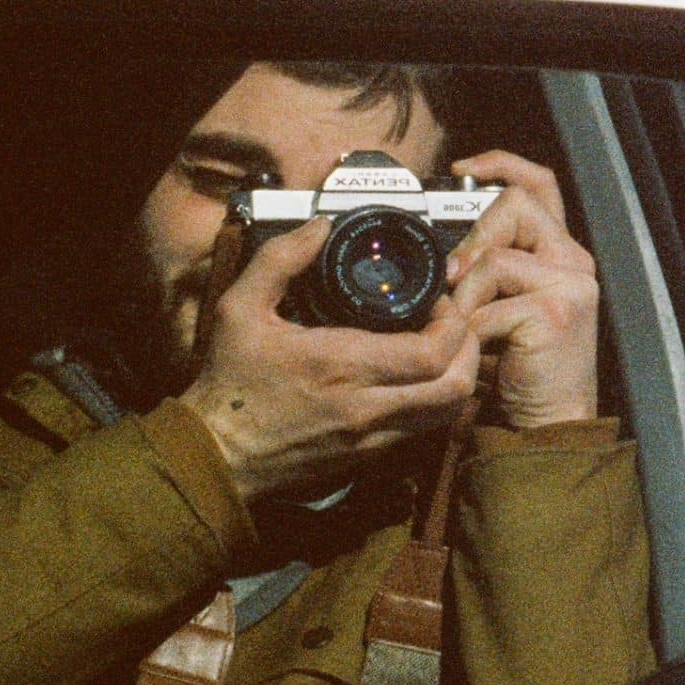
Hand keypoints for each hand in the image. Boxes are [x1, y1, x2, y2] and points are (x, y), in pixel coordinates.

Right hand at [180, 219, 481, 503]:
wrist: (213, 456)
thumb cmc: (228, 382)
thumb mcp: (239, 308)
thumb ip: (281, 259)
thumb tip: (321, 226)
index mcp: (341, 366)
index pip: (433, 352)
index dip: (454, 322)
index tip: (440, 299)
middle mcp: (366, 407)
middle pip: (456, 386)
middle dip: (470, 348)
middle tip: (453, 322)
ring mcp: (371, 438)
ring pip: (448, 413)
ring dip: (458, 376)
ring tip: (442, 347)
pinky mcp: (368, 458)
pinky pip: (424, 430)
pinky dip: (436, 402)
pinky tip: (419, 377)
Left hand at [443, 151, 601, 429]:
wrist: (543, 426)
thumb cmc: (514, 372)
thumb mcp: (496, 310)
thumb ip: (484, 273)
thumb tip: (443, 257)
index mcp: (559, 254)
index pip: (537, 184)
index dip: (501, 164)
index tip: (461, 169)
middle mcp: (572, 260)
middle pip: (513, 205)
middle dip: (472, 241)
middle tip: (457, 284)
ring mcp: (570, 282)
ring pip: (492, 256)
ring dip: (464, 299)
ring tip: (469, 332)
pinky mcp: (556, 310)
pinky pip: (488, 303)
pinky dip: (471, 331)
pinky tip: (482, 353)